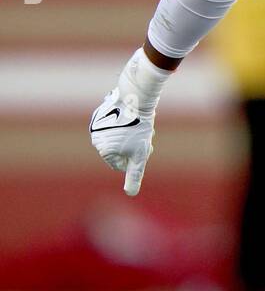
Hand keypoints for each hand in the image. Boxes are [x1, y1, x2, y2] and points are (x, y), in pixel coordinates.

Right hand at [89, 48, 169, 195]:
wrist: (135, 97)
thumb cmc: (139, 128)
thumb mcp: (140, 155)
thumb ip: (134, 175)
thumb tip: (130, 193)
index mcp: (104, 151)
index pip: (121, 165)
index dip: (135, 157)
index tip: (141, 145)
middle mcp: (95, 139)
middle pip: (118, 151)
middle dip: (131, 146)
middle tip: (141, 134)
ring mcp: (96, 125)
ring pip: (116, 138)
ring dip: (128, 135)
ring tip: (136, 124)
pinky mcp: (100, 114)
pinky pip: (113, 124)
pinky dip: (122, 123)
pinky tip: (130, 116)